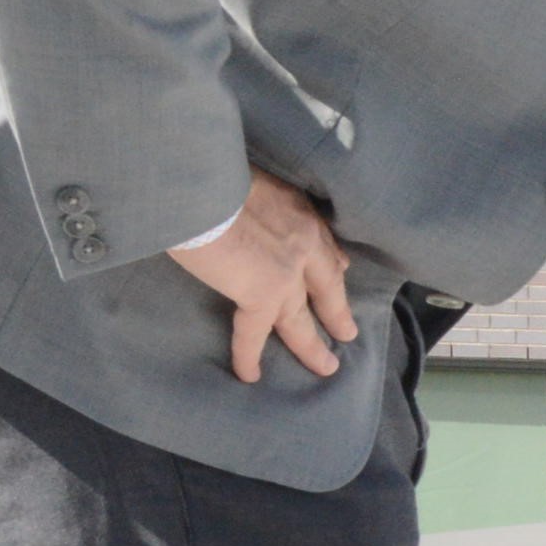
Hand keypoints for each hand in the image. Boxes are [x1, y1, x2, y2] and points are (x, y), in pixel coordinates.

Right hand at [169, 169, 360, 382]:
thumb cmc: (209, 170)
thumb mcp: (244, 176)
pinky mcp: (262, 293)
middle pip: (327, 285)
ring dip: (311, 345)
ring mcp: (287, 271)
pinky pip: (254, 333)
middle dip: (336, 311)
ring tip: (326, 367)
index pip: (322, 243)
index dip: (330, 263)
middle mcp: (304, 242)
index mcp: (298, 211)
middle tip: (347, 334)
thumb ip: (251, 199)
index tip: (339, 273)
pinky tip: (250, 375)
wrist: (198, 179)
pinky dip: (249, 356)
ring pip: (302, 317)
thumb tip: (230, 204)